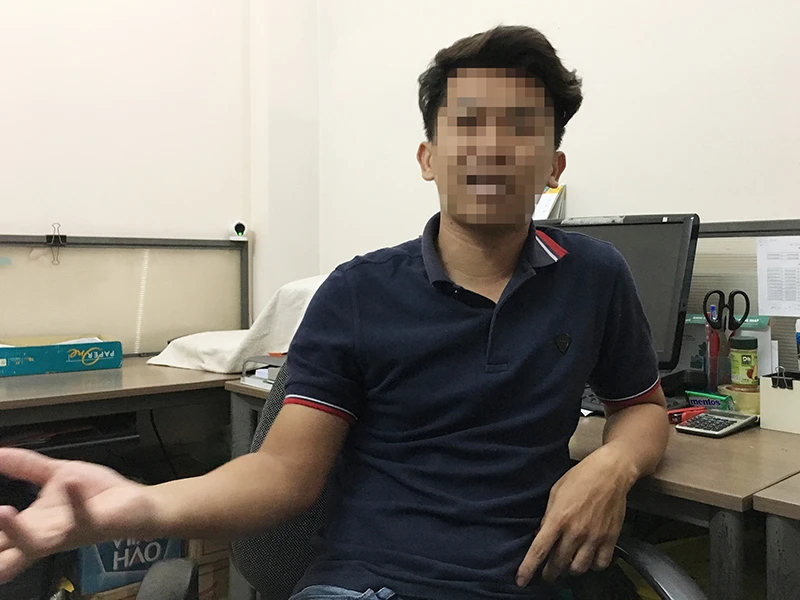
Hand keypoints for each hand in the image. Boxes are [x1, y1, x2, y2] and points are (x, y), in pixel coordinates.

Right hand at [0, 448, 153, 583]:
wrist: (136, 503)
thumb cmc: (95, 495)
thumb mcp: (55, 475)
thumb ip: (25, 467)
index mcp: (32, 524)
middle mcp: (45, 534)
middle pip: (9, 548)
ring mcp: (69, 531)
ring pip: (37, 540)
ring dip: (16, 528)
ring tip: (0, 511)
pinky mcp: (94, 523)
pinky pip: (81, 514)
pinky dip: (73, 499)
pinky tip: (67, 481)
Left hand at [516, 445, 636, 585]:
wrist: (610, 472)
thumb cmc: (579, 477)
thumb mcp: (555, 492)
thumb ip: (547, 516)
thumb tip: (539, 535)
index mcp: (558, 518)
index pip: (539, 550)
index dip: (528, 568)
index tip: (521, 581)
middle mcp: (575, 532)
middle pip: (558, 564)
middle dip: (549, 573)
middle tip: (546, 574)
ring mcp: (594, 537)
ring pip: (578, 568)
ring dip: (569, 570)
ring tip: (567, 565)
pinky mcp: (610, 539)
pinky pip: (600, 564)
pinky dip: (592, 566)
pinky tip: (588, 560)